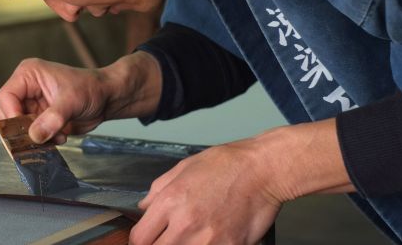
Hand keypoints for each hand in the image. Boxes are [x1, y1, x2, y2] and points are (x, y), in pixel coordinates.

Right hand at [0, 51, 160, 143]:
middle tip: (39, 137)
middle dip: (22, 129)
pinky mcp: (39, 118)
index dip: (11, 115)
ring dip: (34, 137)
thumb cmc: (91, 88)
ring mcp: (32, 104)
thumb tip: (34, 135)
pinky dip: (42, 140)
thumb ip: (52, 119)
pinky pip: (30, 135)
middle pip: (7, 114)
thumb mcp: (72, 101)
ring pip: (17, 128)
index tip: (25, 129)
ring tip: (55, 136)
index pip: (6, 96)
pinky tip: (60, 136)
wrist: (107, 98)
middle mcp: (26, 89)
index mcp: (29, 75)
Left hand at [131, 139, 280, 244]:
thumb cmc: (226, 164)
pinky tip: (212, 238)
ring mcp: (208, 240)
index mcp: (170, 201)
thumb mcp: (184, 167)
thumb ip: (159, 190)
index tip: (147, 240)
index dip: (139, 243)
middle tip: (168, 238)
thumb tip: (145, 208)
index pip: (139, 239)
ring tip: (192, 236)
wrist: (263, 170)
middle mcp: (186, 224)